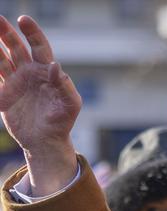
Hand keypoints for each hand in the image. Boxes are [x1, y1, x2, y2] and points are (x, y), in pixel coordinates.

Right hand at [0, 15, 80, 192]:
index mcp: (45, 71)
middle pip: (15, 46)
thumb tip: (55, 66)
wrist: (46, 143)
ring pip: (1, 58)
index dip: (32, 32)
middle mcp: (29, 72)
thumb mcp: (70, 105)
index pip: (39, 46)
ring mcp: (15, 82)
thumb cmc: (62, 123)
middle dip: (6, 32)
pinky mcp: (5, 94)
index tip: (24, 20)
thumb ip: (66, 86)